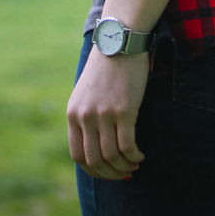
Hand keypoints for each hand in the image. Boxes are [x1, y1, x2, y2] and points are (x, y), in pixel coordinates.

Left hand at [67, 44, 149, 179]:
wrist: (119, 42)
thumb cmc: (107, 67)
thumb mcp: (86, 92)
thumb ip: (86, 116)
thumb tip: (96, 144)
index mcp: (73, 114)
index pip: (78, 156)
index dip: (94, 170)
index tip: (107, 172)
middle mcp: (85, 117)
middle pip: (95, 160)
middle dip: (110, 173)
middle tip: (124, 174)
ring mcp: (103, 114)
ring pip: (112, 156)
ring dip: (124, 167)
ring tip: (135, 164)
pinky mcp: (123, 110)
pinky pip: (127, 146)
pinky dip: (134, 156)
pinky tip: (140, 155)